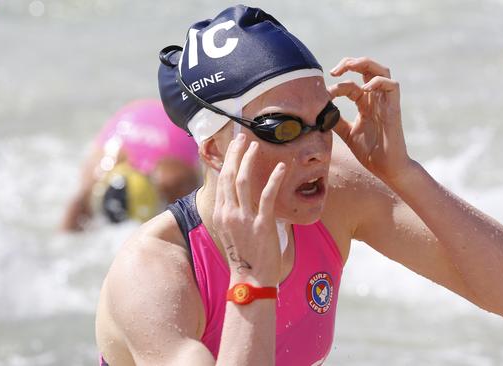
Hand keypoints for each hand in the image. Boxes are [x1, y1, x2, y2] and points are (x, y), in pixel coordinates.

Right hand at [212, 133, 286, 285]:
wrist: (250, 280)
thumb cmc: (245, 256)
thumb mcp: (231, 231)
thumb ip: (233, 212)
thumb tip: (239, 196)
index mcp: (220, 213)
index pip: (222, 179)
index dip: (228, 159)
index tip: (234, 146)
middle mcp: (228, 213)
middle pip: (229, 175)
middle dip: (235, 153)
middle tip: (242, 137)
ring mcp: (244, 218)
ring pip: (244, 181)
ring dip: (250, 160)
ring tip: (256, 146)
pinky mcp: (262, 224)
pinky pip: (267, 196)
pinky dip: (275, 179)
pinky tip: (282, 167)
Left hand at [327, 57, 410, 183]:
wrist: (386, 168)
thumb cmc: (370, 152)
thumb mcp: (347, 133)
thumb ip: (336, 121)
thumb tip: (318, 112)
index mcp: (365, 103)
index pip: (351, 83)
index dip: (337, 85)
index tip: (324, 95)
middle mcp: (376, 99)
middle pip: (368, 68)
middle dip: (350, 63)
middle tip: (334, 70)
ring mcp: (386, 102)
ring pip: (383, 70)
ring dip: (365, 64)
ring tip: (350, 67)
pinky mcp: (394, 108)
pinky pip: (393, 85)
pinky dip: (378, 81)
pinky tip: (364, 89)